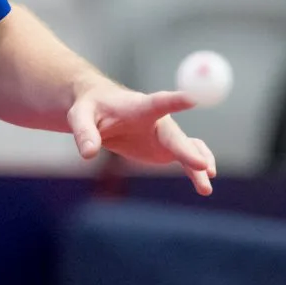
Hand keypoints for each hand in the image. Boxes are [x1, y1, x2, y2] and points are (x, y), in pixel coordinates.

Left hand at [67, 81, 216, 195]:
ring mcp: (165, 135)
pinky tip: (203, 184)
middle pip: (176, 135)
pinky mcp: (165, 149)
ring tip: (206, 185)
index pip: (158, 102)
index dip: (174, 101)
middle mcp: (158, 120)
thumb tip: (88, 154)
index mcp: (138, 106)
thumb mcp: (80, 116)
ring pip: (188, 148)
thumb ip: (84, 132)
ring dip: (198, 164)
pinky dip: (197, 171)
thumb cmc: (90, 108)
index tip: (193, 98)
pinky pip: (187, 159)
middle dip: (188, 150)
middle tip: (202, 165)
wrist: (99, 111)